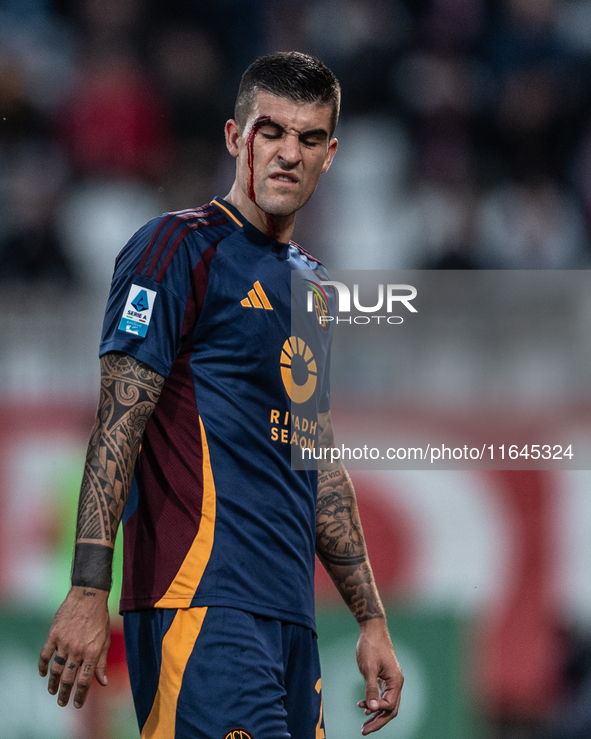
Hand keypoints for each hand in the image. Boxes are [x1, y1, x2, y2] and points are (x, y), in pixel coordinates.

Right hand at [38, 586, 109, 708]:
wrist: (88, 596)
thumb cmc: (99, 618)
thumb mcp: (105, 640)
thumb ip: (102, 663)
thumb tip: (103, 683)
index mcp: (92, 653)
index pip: (84, 681)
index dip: (80, 695)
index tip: (76, 704)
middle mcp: (77, 650)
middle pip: (68, 679)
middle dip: (65, 694)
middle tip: (62, 702)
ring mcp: (64, 643)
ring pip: (56, 669)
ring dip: (53, 683)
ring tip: (52, 691)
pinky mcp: (54, 635)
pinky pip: (45, 654)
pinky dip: (42, 666)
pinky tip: (42, 673)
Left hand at [356, 619, 402, 734]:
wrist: (372, 629)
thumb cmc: (371, 646)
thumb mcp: (369, 668)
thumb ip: (371, 689)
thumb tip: (373, 708)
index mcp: (396, 680)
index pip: (390, 705)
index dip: (378, 712)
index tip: (364, 713)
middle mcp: (396, 683)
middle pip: (391, 709)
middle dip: (378, 721)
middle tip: (364, 731)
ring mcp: (391, 681)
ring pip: (387, 704)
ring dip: (376, 714)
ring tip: (363, 724)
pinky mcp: (385, 678)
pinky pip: (382, 696)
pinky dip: (374, 703)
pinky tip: (363, 706)